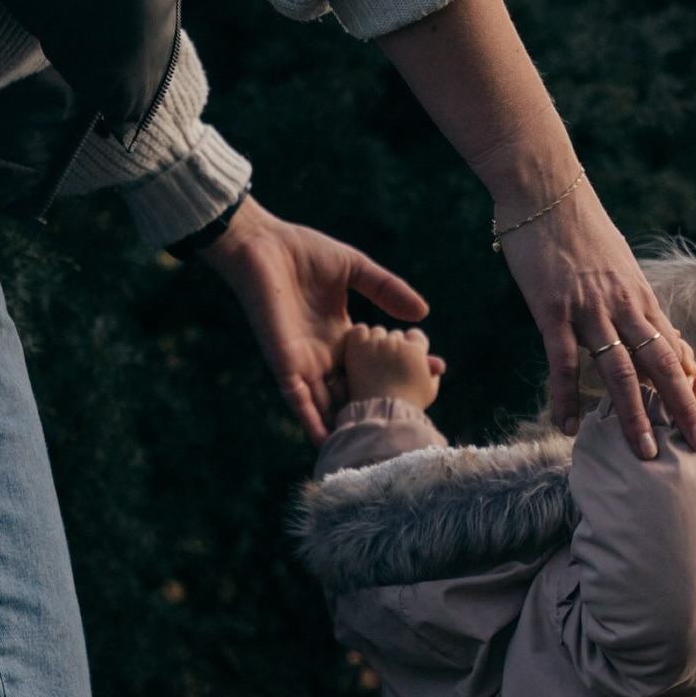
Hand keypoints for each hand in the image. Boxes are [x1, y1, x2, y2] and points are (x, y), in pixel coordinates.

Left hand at [198, 196, 429, 441]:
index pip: (374, 366)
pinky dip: (310, 421)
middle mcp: (323, 356)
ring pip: (325, 405)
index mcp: (340, 336)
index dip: (400, 375)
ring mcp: (303, 363)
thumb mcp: (354, 269)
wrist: (261, 244)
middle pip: (355, 391)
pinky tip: (325, 442)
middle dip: (379, 407)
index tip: (434, 377)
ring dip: (344, 426)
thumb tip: (422, 313)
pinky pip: (297, 399)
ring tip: (368, 451)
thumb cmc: (302, 251)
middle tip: (412, 421)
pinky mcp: (284, 363)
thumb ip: (385, 289)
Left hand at [343, 324, 443, 409]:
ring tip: (372, 363)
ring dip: (375, 343)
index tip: (404, 360)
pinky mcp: (357, 346)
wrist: (381, 413)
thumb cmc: (407, 406)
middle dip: (393, 347)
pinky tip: (360, 353)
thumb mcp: (428, 391)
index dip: (410, 347)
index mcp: (415, 349)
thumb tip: (438, 364)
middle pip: (396, 335)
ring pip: (377, 332)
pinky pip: (359, 330)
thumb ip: (433, 373)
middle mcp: (397, 342)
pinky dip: (359, 338)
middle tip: (387, 366)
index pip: (415, 336)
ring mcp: (376, 343)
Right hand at [497, 177, 695, 458]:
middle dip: (682, 409)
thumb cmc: (577, 226)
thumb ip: (632, 301)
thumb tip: (651, 328)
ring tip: (645, 453)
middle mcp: (624, 306)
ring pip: (621, 371)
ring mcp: (590, 309)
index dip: (687, 387)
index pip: (672, 349)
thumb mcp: (617, 264)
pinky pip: (564, 363)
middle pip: (661, 365)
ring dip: (634, 415)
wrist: (545, 187)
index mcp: (639, 297)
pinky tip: (569, 427)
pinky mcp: (554, 310)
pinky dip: (567, 397)